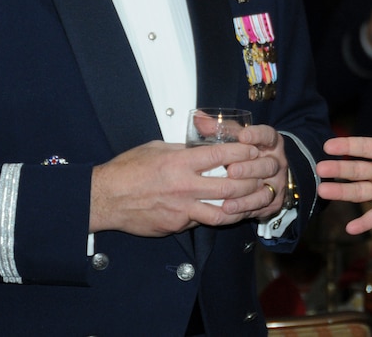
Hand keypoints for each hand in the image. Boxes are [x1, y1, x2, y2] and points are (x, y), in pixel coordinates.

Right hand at [89, 139, 264, 235]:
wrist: (105, 198)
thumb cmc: (128, 170)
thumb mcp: (156, 148)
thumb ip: (183, 149)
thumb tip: (203, 147)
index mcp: (179, 162)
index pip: (220, 156)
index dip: (243, 152)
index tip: (255, 149)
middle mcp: (184, 186)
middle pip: (230, 186)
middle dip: (253, 181)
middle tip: (266, 175)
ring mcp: (182, 209)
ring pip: (223, 212)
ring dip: (245, 206)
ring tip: (259, 199)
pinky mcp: (177, 225)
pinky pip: (204, 221)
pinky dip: (220, 216)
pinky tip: (233, 212)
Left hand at [224, 124, 286, 217]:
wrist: (262, 176)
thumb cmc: (244, 152)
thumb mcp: (235, 137)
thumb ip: (218, 128)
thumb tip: (198, 118)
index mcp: (270, 143)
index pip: (268, 135)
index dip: (257, 135)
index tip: (243, 135)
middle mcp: (277, 162)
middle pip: (269, 165)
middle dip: (250, 168)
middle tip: (231, 170)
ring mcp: (277, 183)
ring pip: (266, 189)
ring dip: (246, 194)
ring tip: (226, 198)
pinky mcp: (273, 201)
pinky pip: (261, 206)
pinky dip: (244, 208)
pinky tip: (228, 209)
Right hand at [317, 77, 371, 235]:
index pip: (365, 147)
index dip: (348, 146)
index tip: (328, 145)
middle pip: (357, 169)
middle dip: (339, 168)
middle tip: (319, 168)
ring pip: (362, 191)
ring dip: (343, 192)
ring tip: (322, 191)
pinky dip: (366, 223)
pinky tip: (350, 230)